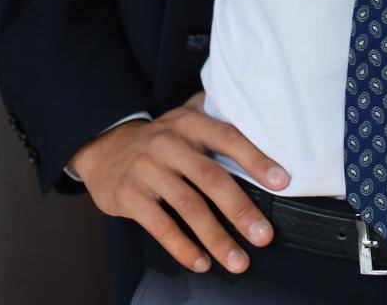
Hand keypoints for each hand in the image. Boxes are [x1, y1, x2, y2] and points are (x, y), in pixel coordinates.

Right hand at [68, 90, 290, 276]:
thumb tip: (266, 156)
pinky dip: (184, 248)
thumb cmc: (160, 143)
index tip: (282, 182)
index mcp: (189, 123)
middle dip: (240, 209)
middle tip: (264, 236)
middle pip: (211, 177)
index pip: (228, 137)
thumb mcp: (184, 126)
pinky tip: (202, 263)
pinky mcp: (129, 195)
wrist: (104, 150)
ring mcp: (147, 168)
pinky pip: (161, 226)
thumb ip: (216, 135)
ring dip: (217, 237)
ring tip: (238, 261)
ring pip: (188, 206)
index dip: (256, 159)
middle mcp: (169, 142)